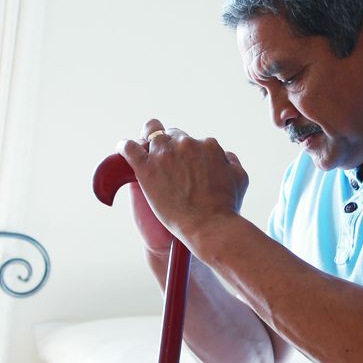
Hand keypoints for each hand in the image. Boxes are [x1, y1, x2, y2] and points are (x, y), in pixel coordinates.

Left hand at [118, 119, 248, 243]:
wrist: (209, 227)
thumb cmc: (226, 206)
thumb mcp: (240, 177)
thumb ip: (231, 161)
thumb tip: (224, 155)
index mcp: (207, 145)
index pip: (192, 140)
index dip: (187, 152)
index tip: (184, 163)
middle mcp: (186, 144)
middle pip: (172, 135)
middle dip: (170, 146)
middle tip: (167, 164)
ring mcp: (164, 154)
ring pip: (152, 136)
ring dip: (149, 143)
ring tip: (145, 153)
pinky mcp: (146, 168)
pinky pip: (129, 148)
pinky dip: (125, 146)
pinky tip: (123, 149)